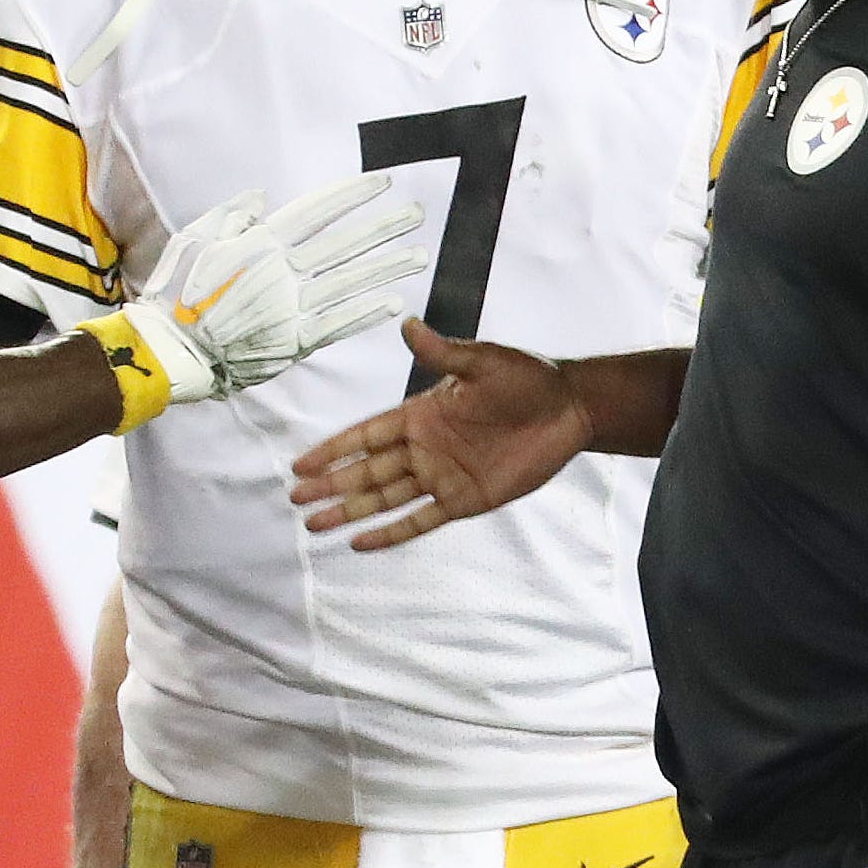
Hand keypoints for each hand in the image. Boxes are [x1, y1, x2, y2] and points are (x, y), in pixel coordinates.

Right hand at [123, 171, 427, 401]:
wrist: (170, 352)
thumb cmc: (176, 293)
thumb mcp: (194, 240)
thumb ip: (230, 215)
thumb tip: (261, 197)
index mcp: (259, 244)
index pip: (317, 212)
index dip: (352, 196)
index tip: (383, 182)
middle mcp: (281, 273)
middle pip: (343, 245)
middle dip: (382, 227)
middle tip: (416, 213)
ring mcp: (290, 309)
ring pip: (349, 283)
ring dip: (387, 268)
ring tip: (419, 255)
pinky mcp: (293, 343)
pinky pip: (338, 325)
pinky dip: (366, 313)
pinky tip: (394, 302)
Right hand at [290, 320, 593, 548]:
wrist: (570, 409)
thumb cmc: (526, 378)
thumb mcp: (482, 362)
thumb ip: (442, 352)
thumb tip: (407, 324)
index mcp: (420, 414)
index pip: (365, 435)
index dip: (332, 450)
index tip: (300, 465)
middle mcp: (423, 448)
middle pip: (366, 471)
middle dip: (331, 486)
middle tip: (296, 500)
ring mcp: (441, 476)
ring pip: (384, 499)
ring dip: (350, 511)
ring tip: (315, 526)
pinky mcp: (464, 501)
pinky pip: (420, 520)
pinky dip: (391, 532)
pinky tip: (361, 543)